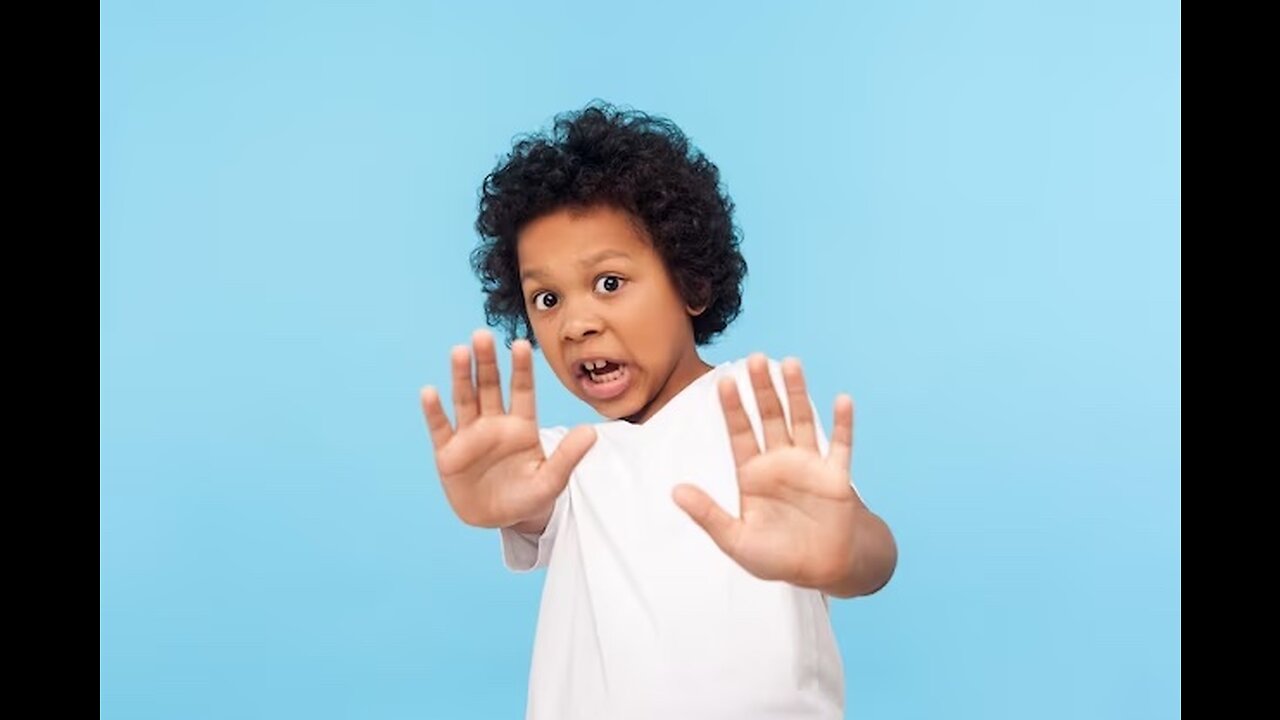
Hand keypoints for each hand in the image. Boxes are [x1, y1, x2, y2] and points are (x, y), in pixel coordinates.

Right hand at [419, 329, 596, 529]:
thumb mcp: (552, 480)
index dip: (521, 368)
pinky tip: (429, 392)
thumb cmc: (530, 497)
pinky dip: (434, 411)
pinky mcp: (449, 453)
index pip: (522, 391)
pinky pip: (440, 428)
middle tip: (483, 335)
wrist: (502, 520)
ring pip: (465, 400)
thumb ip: (569, 456)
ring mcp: (470, 436)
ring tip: (459, 351)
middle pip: (489, 387)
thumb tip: (591, 432)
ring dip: (461, 376)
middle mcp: (495, 424)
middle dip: (486, 362)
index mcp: (522, 426)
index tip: (522, 344)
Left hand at [672, 353, 863, 588]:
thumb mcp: (736, 540)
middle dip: (762, 389)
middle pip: (769, 417)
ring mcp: (809, 466)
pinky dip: (843, 424)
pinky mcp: (836, 477)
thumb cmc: (778, 557)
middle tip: (755, 358)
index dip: (733, 408)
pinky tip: (842, 400)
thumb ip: (708, 515)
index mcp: (752, 474)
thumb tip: (676, 491)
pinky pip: (841, 446)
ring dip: (797, 393)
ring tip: (791, 364)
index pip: (740, 433)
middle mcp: (779, 462)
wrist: (824, 570)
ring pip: (801, 421)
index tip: (725, 381)